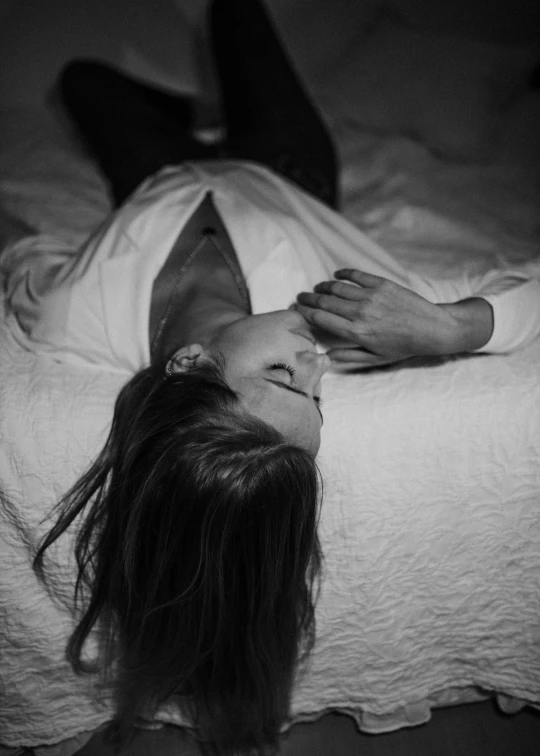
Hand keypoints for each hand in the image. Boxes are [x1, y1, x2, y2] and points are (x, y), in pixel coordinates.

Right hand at [296, 269, 492, 367]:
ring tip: (316, 287)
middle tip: (300, 297)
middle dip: (308, 298)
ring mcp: (370, 296)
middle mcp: (360, 313)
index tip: (297, 310)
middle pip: (325, 301)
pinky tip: (337, 275)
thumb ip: (349, 357)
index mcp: (356, 332)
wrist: (432, 329)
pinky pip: (356, 275)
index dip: (305, 313)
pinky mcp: (382, 284)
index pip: (321, 319)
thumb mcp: (375, 359)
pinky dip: (343, 273)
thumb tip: (326, 355)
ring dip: (323, 286)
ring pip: (337, 287)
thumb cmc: (403, 347)